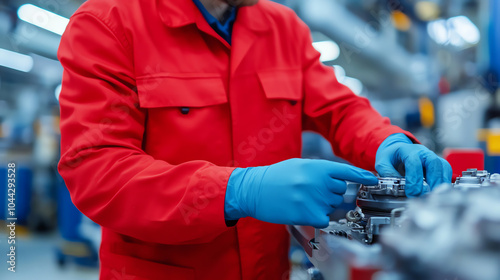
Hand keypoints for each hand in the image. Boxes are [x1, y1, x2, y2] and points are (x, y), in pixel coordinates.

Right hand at [225, 158, 377, 227]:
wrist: (254, 189)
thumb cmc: (276, 177)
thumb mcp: (299, 165)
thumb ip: (320, 171)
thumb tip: (340, 180)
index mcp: (317, 167)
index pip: (346, 172)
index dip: (362, 177)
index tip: (374, 180)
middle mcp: (318, 182)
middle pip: (340, 192)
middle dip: (330, 193)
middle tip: (311, 191)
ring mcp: (314, 199)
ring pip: (332, 206)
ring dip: (322, 205)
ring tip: (302, 199)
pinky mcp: (308, 215)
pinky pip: (324, 219)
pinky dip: (316, 218)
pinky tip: (302, 211)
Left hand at [375, 133, 451, 196]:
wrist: (396, 148)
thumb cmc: (391, 156)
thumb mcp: (382, 162)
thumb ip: (387, 173)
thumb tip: (395, 185)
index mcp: (408, 150)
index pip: (414, 163)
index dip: (414, 179)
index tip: (412, 192)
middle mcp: (422, 152)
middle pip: (433, 163)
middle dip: (432, 180)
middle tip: (427, 195)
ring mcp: (431, 157)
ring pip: (442, 166)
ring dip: (441, 182)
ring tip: (435, 195)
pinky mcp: (437, 163)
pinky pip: (446, 170)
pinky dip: (445, 180)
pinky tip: (439, 191)